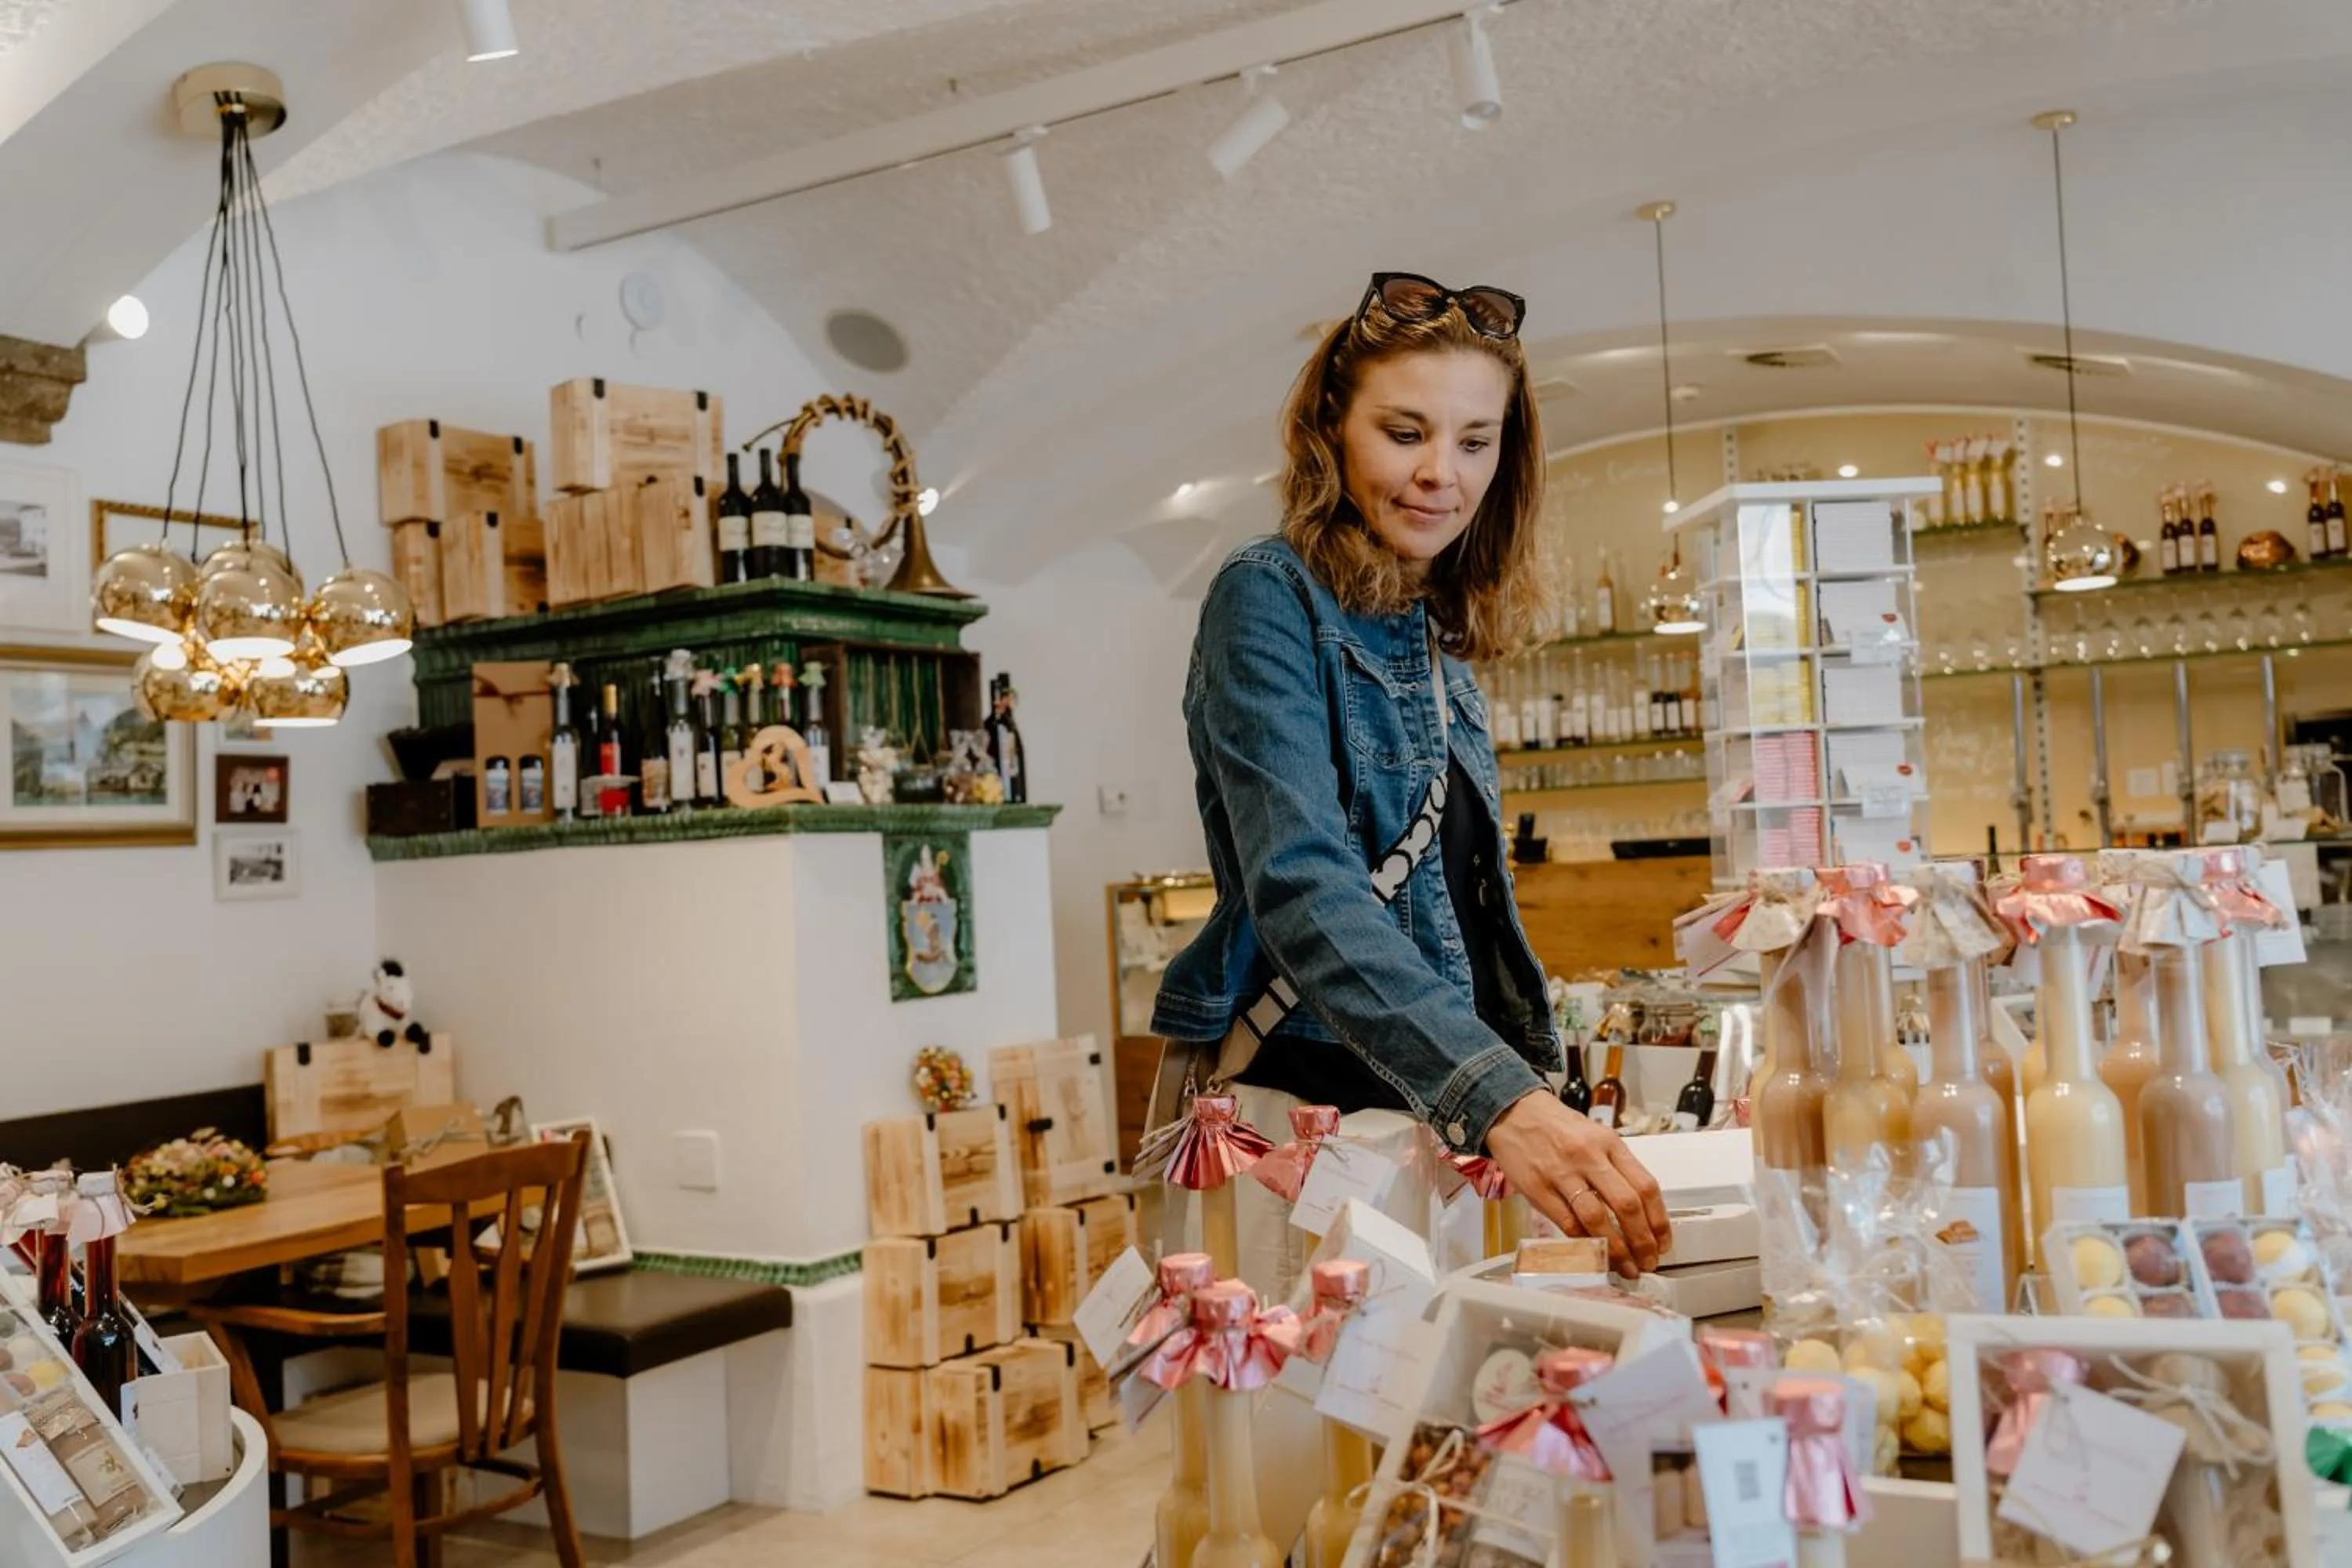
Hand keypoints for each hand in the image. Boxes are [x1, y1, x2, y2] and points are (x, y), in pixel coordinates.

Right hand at [1484, 1091, 1671, 1278]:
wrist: (1513, 1112)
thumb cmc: (1558, 1127)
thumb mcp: (1596, 1136)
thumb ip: (1618, 1168)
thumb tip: (1641, 1213)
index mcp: (1610, 1143)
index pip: (1646, 1186)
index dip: (1659, 1222)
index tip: (1663, 1244)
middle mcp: (1589, 1157)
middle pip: (1627, 1205)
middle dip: (1642, 1241)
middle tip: (1648, 1262)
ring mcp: (1561, 1173)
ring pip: (1597, 1218)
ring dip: (1616, 1249)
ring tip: (1625, 1267)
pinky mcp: (1537, 1188)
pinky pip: (1566, 1222)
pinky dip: (1584, 1242)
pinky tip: (1594, 1254)